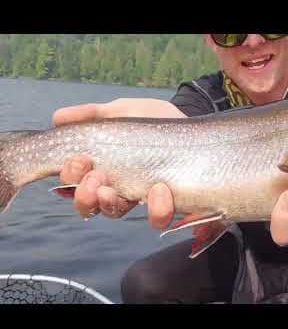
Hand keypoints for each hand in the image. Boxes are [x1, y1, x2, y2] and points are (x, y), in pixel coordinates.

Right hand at [53, 98, 182, 226]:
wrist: (188, 121)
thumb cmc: (152, 120)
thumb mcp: (122, 111)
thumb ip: (92, 114)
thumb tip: (58, 118)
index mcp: (101, 166)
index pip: (75, 181)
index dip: (71, 176)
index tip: (78, 160)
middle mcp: (116, 186)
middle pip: (90, 205)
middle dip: (84, 196)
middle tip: (94, 178)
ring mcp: (141, 196)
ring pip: (117, 213)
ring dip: (109, 204)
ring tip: (112, 190)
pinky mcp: (168, 202)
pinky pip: (158, 218)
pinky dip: (156, 209)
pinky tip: (159, 188)